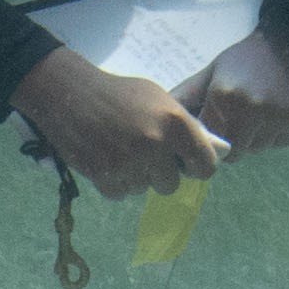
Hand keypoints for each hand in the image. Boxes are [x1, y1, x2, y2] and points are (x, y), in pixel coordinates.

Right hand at [8, 46, 224, 198]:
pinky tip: (107, 160)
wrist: (69, 93)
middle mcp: (155, 145)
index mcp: (175, 123)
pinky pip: (121, 194)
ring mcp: (129, 163)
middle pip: (170, 185)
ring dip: (135, 177)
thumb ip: (187, 127)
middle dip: (159, 174)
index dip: (196, 167)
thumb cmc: (119, 93)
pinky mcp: (104, 176)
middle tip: (143, 154)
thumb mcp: (159, 99)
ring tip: (120, 151)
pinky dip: (115, 182)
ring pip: (144, 189)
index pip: (205, 166)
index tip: (187, 165)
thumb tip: (218, 151)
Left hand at [180, 24, 288, 162]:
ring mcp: (280, 117)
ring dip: (254, 138)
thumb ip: (188, 97)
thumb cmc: (248, 56)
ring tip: (258, 111)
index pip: (208, 142)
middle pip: (234, 152)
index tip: (210, 135)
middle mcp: (252, 110)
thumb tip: (164, 120)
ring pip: (258, 148)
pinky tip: (276, 111)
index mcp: (225, 97)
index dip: (208, 141)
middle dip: (231, 141)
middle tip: (236, 121)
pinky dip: (275, 133)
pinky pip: (280, 142)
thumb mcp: (214, 71)